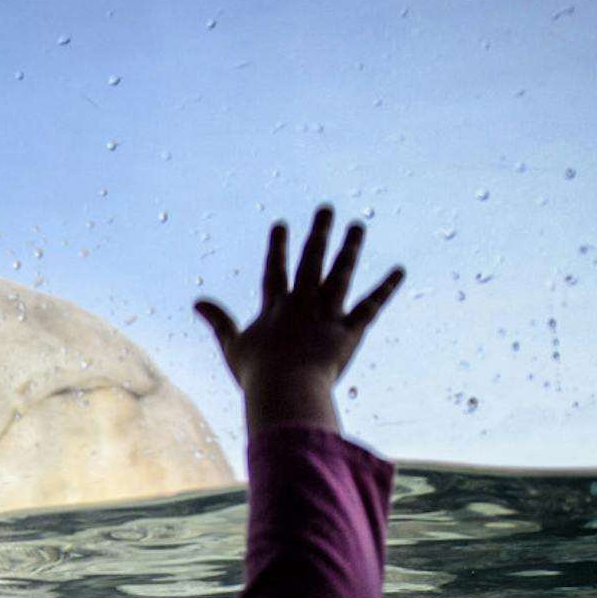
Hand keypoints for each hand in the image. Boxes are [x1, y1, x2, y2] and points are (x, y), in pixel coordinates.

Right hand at [195, 208, 402, 432]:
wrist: (285, 388)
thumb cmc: (257, 374)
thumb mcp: (232, 346)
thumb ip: (218, 321)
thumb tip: (197, 301)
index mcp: (275, 307)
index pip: (276, 270)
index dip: (278, 248)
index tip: (281, 225)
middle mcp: (302, 303)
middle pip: (312, 261)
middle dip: (319, 233)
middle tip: (326, 209)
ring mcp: (327, 315)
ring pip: (340, 274)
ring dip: (350, 248)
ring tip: (357, 226)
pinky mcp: (349, 331)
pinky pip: (370, 306)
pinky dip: (386, 288)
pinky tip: (399, 271)